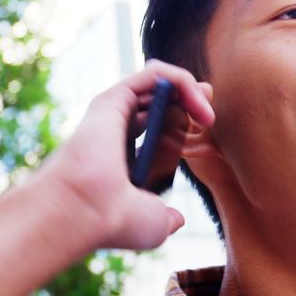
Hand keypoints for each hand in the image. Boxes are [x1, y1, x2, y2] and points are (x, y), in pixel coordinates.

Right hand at [41, 60, 215, 249]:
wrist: (86, 210)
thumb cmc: (113, 221)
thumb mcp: (154, 223)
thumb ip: (167, 217)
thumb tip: (177, 219)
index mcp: (122, 159)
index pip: (154, 131)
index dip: (182, 125)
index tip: (205, 130)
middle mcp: (115, 133)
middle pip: (158, 102)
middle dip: (189, 99)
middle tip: (209, 116)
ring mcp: (113, 113)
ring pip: (158, 83)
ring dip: (190, 91)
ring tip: (208, 115)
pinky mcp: (114, 98)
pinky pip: (155, 72)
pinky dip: (182, 80)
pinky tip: (199, 100)